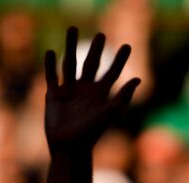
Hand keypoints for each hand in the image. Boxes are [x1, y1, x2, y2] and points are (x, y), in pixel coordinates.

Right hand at [44, 28, 138, 152]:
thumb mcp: (109, 113)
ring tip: (71, 28)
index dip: (120, 60)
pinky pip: (51, 76)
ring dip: (70, 46)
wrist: (69, 147)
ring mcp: (69, 91)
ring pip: (70, 64)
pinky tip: (50, 52)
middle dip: (96, 49)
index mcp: (100, 94)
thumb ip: (122, 96)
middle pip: (91, 63)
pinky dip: (50, 64)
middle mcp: (85, 90)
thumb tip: (138, 79)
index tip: (127, 46)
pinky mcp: (54, 95)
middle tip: (102, 35)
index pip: (112, 72)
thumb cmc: (90, 133)